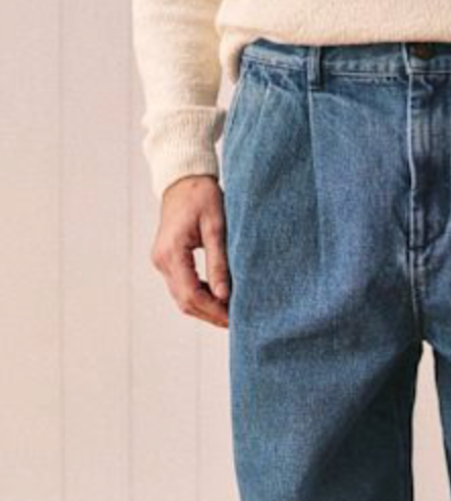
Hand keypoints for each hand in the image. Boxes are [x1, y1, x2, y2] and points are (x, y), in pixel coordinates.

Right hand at [150, 175, 230, 328]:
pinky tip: (220, 298)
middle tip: (238, 321)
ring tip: (232, 313)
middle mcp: (161, 260)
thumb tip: (224, 296)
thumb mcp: (216, 227)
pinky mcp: (167, 260)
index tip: (236, 318)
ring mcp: (161, 261)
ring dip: (206, 308)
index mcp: (172, 252)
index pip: (192, 294)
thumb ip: (219, 262)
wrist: (183, 179)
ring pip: (183, 298)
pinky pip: (182, 287)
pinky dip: (201, 297)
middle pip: (185, 302)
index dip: (214, 311)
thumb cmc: (202, 196)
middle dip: (211, 314)